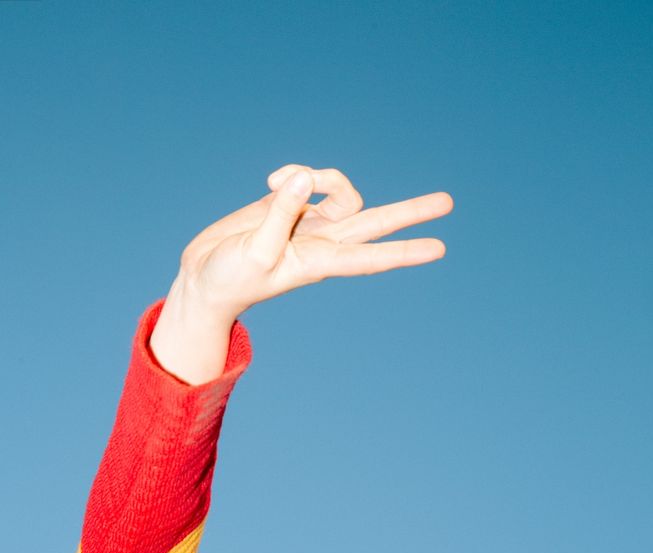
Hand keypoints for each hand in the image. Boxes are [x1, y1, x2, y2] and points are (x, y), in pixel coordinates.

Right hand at [173, 163, 452, 319]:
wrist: (204, 277)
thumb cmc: (229, 278)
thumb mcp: (253, 250)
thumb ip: (279, 214)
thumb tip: (301, 180)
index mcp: (319, 262)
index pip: (371, 256)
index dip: (405, 250)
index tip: (440, 249)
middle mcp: (323, 242)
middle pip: (376, 222)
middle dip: (410, 213)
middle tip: (448, 203)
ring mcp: (310, 223)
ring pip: (339, 190)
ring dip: (319, 175)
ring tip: (278, 182)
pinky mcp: (292, 206)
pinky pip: (308, 178)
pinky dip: (294, 173)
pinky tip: (272, 180)